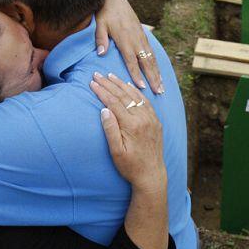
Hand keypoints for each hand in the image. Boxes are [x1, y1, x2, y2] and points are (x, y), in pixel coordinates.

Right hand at [91, 72, 166, 192]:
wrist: (151, 174)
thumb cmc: (130, 166)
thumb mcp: (116, 151)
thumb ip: (110, 130)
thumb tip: (104, 110)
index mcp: (132, 125)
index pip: (114, 102)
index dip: (102, 91)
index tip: (92, 83)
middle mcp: (143, 119)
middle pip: (124, 96)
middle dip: (109, 84)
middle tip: (97, 74)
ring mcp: (151, 119)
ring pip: (135, 96)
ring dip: (122, 84)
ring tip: (110, 76)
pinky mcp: (155, 121)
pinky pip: (145, 101)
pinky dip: (135, 92)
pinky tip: (129, 86)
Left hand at [95, 0, 163, 93]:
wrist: (114, 0)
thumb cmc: (104, 13)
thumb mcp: (99, 25)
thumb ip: (101, 39)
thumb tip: (101, 53)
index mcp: (125, 39)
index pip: (132, 61)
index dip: (137, 74)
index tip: (142, 87)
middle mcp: (136, 39)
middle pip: (146, 62)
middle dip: (152, 78)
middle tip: (158, 92)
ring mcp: (141, 38)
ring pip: (152, 58)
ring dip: (157, 73)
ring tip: (161, 86)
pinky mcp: (143, 36)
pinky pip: (152, 52)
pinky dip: (156, 64)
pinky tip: (158, 73)